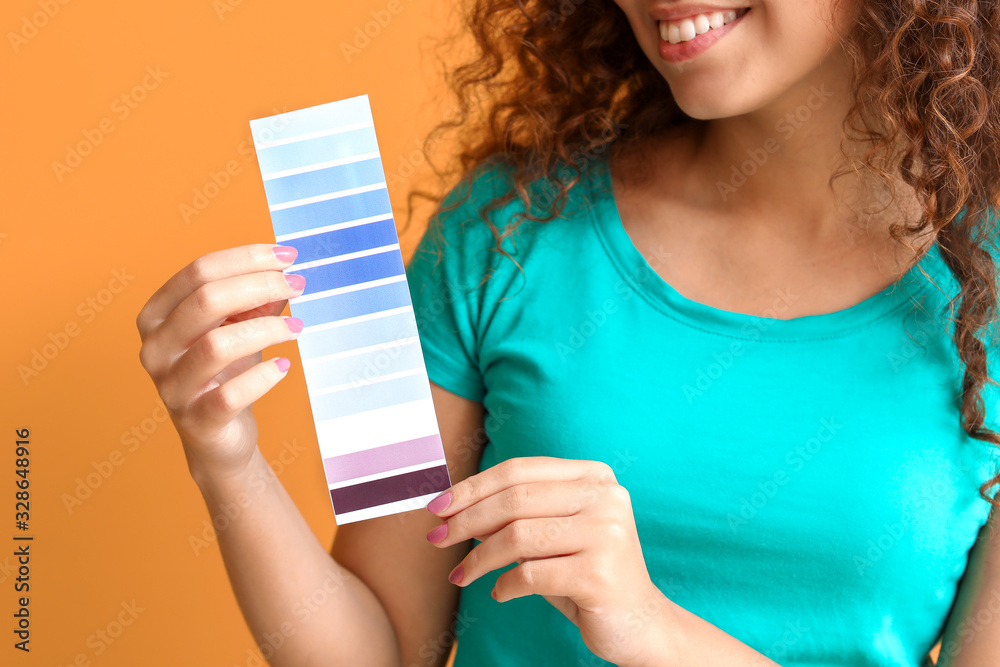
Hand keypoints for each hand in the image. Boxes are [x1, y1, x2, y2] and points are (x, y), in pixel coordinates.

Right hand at [135, 243, 305, 482]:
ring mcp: (171, 386)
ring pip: (217, 345)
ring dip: (266, 329)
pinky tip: (284, 366)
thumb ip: (257, 299)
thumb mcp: (240, 327)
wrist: (220, 437)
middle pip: (206, 301)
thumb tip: (285, 272)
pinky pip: (230, 394)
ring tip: (296, 326)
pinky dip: (264, 376)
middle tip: (298, 286)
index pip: (199, 271)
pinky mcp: (196, 421)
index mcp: (157, 315)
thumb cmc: (226, 373)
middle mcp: (155, 348)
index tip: (288, 257)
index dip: (247, 258)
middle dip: (260, 286)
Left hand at [424, 456, 675, 665]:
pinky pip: (530, 574)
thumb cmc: (585, 573)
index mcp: (595, 476)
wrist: (640, 624)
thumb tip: (453, 507)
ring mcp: (606, 534)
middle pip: (515, 499)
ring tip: (460, 574)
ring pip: (518, 537)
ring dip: (478, 558)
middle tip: (435, 538)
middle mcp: (605, 497)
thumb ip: (515, 515)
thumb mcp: (552, 535)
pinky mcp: (600, 574)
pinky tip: (500, 593)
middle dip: (466, 519)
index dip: (473, 487)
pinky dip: (505, 585)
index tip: (438, 506)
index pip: (520, 471)